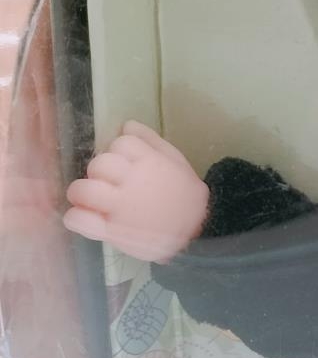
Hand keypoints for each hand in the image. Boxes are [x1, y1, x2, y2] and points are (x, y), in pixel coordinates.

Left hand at [63, 120, 208, 262]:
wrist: (201, 233)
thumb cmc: (186, 196)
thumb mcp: (177, 162)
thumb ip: (152, 141)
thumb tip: (126, 125)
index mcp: (150, 163)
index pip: (121, 142)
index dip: (119, 151)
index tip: (125, 165)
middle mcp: (133, 183)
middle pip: (99, 163)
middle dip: (100, 172)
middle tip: (108, 184)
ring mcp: (121, 208)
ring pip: (83, 189)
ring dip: (82, 193)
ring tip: (91, 201)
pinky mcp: (112, 232)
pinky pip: (80, 220)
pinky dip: (76, 218)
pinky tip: (83, 218)